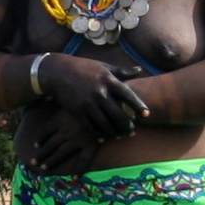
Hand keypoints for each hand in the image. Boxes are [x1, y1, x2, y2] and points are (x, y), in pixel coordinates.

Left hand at [25, 103, 105, 176]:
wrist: (110, 101)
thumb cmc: (91, 94)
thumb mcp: (72, 95)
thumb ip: (59, 98)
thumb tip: (45, 97)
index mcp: (61, 118)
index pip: (47, 130)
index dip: (41, 139)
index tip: (35, 145)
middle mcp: (66, 130)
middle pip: (50, 144)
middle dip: (41, 154)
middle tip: (33, 162)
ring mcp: (78, 139)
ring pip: (62, 153)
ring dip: (51, 161)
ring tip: (43, 168)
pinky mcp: (92, 144)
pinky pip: (84, 160)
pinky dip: (80, 169)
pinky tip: (74, 177)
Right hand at [33, 52, 150, 138]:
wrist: (58, 72)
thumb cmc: (84, 68)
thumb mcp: (103, 66)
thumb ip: (122, 71)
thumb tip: (139, 70)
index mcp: (108, 80)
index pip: (127, 95)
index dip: (138, 105)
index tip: (146, 114)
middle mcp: (99, 93)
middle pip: (118, 114)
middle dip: (126, 126)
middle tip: (132, 132)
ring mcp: (88, 103)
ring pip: (105, 124)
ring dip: (113, 133)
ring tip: (118, 136)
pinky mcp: (77, 111)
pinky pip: (90, 127)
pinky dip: (97, 135)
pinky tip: (102, 138)